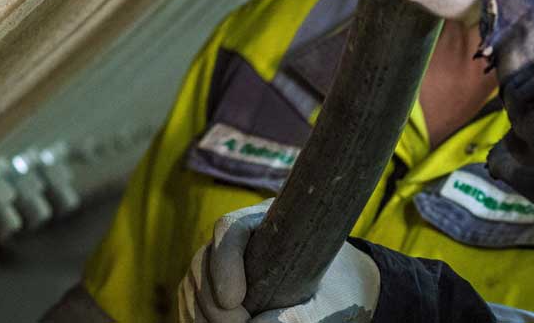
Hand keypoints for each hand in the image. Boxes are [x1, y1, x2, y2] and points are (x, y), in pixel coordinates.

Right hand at [176, 202, 380, 322]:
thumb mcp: (331, 304)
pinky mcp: (215, 287)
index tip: (234, 300)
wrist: (341, 294)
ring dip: (198, 312)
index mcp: (271, 221)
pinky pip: (192, 300)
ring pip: (192, 282)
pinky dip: (194, 316)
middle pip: (203, 260)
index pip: (230, 227)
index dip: (224, 260)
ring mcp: (224, 262)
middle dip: (210, 300)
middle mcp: (242, 237)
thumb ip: (303, 315)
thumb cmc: (340, 291)